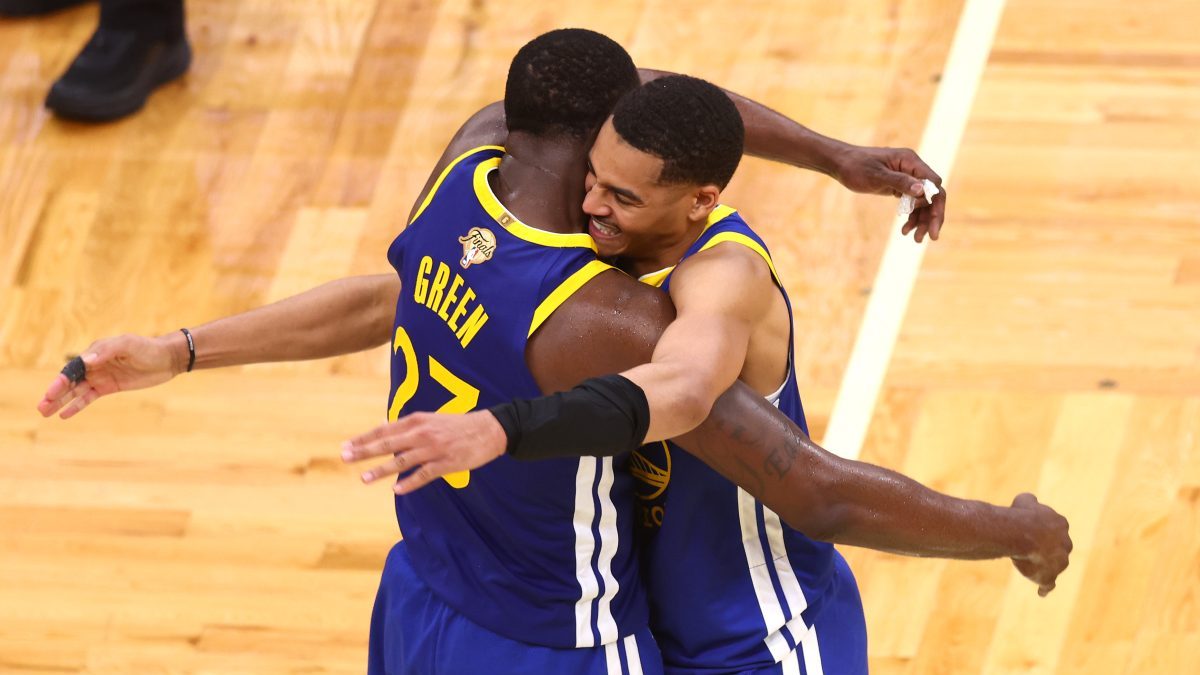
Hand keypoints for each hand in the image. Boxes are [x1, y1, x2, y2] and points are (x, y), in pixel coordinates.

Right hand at [37, 333, 181, 418]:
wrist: (167, 358)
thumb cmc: (147, 348)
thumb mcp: (128, 345)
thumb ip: (107, 351)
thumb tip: (87, 359)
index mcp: (95, 352)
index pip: (73, 369)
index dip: (61, 381)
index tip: (51, 393)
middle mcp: (94, 365)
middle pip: (70, 382)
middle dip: (54, 394)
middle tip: (41, 407)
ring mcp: (100, 377)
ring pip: (76, 391)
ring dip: (61, 402)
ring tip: (45, 413)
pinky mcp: (109, 387)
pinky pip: (89, 398)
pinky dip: (77, 406)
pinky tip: (64, 415)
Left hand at [341, 410, 507, 493]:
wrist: (489, 429)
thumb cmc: (457, 425)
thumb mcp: (430, 419)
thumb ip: (407, 426)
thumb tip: (382, 427)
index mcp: (417, 421)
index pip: (384, 430)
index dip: (364, 438)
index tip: (346, 446)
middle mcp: (422, 433)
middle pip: (388, 443)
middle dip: (365, 451)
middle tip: (345, 457)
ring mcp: (434, 449)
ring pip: (402, 460)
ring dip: (382, 470)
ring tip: (364, 478)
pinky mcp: (447, 463)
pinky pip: (425, 474)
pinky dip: (410, 482)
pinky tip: (396, 489)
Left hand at [832, 145, 946, 242]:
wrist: (841, 164)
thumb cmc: (856, 166)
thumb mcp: (876, 176)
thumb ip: (900, 182)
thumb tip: (923, 190)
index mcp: (910, 161)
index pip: (933, 183)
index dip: (935, 203)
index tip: (930, 221)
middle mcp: (912, 168)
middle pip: (932, 194)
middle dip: (932, 216)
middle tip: (932, 237)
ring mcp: (907, 177)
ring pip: (923, 201)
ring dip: (922, 220)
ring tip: (917, 239)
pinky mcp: (900, 186)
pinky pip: (912, 202)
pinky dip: (912, 216)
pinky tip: (906, 230)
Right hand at [1009, 493, 1071, 595]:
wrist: (1020, 533)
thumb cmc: (1020, 515)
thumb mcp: (1024, 500)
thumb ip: (1030, 502)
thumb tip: (1031, 500)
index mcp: (1061, 524)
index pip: (1056, 529)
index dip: (1043, 531)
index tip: (1032, 532)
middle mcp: (1065, 544)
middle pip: (1059, 549)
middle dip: (1048, 550)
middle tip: (1031, 550)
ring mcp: (1059, 562)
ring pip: (1054, 567)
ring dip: (1044, 568)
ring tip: (1029, 569)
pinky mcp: (1049, 577)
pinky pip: (1048, 585)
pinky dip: (1044, 588)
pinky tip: (1041, 593)